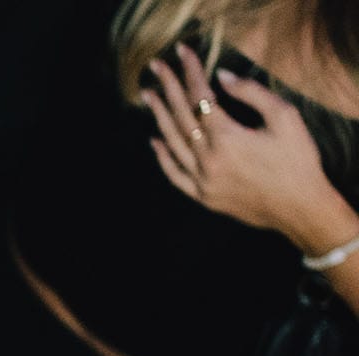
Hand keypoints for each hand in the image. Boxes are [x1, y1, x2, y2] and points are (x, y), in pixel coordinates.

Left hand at [143, 44, 349, 240]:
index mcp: (227, 138)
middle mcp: (208, 160)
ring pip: (172, 143)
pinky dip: (163, 156)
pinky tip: (155, 141)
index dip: (190, 72)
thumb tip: (221, 77)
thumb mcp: (285, 118)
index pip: (199, 98)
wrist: (301, 208)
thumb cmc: (298, 160)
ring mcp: (202, 180)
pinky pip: (174, 174)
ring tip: (148, 95)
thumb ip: (252, 94)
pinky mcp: (203, 196)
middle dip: (167, 88)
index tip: (181, 53)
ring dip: (159, 117)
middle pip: (180, 117)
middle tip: (155, 68)